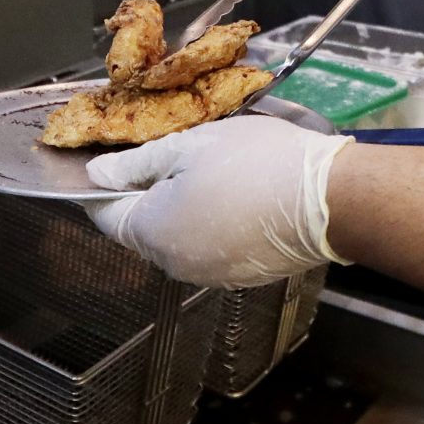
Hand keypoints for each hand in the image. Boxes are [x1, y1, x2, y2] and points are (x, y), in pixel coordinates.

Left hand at [84, 116, 352, 287]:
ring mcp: (209, 275)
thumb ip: (137, 163)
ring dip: (183, 210)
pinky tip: (238, 197)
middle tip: (174, 154)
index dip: (102, 187)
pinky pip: (211, 249)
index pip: (105, 215)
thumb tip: (97, 175)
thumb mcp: (190, 145)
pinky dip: (213, 225)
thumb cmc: (255, 162)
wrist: (326, 200)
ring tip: (213, 172)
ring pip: (179, 240)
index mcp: (152, 232)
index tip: (111, 161)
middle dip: (148, 195)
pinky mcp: (240, 277)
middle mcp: (174, 265)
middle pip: (143, 229)